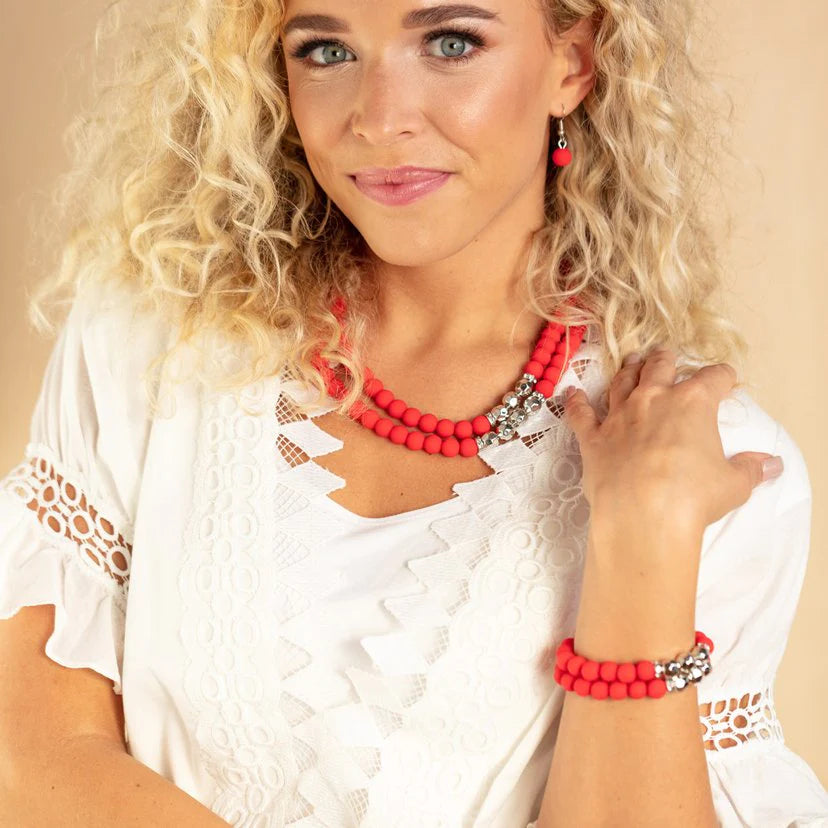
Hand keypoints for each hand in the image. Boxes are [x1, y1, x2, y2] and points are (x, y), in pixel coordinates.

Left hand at [563, 346, 783, 534]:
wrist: (642, 515)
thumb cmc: (692, 497)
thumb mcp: (733, 484)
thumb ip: (750, 470)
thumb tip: (770, 465)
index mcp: (693, 403)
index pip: (713, 378)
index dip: (722, 378)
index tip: (725, 381)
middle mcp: (653, 400)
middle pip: (659, 367)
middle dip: (666, 359)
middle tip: (667, 356)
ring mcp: (619, 416)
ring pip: (622, 382)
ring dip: (627, 370)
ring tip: (630, 362)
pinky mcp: (593, 438)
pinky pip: (580, 414)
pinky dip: (576, 403)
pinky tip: (572, 394)